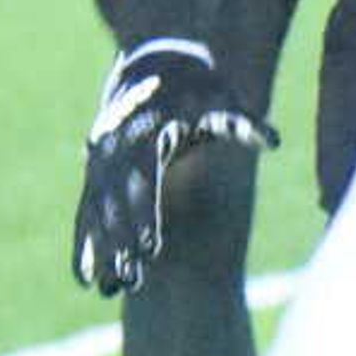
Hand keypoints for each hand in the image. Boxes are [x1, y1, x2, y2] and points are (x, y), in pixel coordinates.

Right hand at [74, 40, 271, 294]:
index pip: (142, 182)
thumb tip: (271, 139)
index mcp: (145, 136)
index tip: (151, 247)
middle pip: (115, 204)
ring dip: (103, 251)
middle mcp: (116, 152)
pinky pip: (86, 215)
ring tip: (110, 290)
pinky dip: (84, 245)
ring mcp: (101, 165)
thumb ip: (242, 123)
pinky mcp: (96, 177)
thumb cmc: (197, 88)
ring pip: (96, 214)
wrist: (154, 66)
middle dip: (122, 242)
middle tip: (134, 279)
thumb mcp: (221, 99)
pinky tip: (86, 280)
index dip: (145, 214)